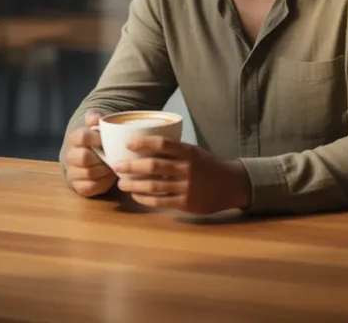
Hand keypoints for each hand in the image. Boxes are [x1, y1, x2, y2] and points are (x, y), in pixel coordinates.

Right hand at [64, 110, 116, 197]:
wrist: (94, 155)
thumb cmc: (99, 138)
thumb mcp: (99, 124)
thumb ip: (96, 117)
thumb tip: (93, 119)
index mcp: (75, 138)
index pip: (81, 137)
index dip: (96, 139)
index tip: (106, 140)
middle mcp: (70, 155)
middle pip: (84, 158)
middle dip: (101, 158)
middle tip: (113, 156)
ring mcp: (73, 172)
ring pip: (88, 174)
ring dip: (104, 170)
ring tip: (112, 165)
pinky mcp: (79, 186)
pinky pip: (90, 187)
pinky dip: (103, 182)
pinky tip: (108, 176)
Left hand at [114, 137, 251, 213]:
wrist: (231, 185)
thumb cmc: (209, 166)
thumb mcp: (195, 152)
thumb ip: (176, 151)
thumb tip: (147, 147)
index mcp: (189, 152)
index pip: (163, 144)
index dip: (143, 143)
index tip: (128, 143)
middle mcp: (187, 168)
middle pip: (154, 166)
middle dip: (132, 166)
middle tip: (117, 166)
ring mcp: (186, 187)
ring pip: (154, 186)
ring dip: (134, 185)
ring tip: (121, 183)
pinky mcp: (186, 204)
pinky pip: (160, 201)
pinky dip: (145, 199)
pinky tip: (136, 196)